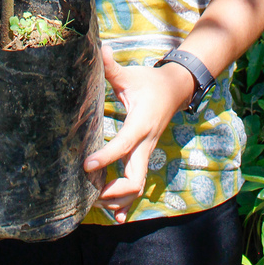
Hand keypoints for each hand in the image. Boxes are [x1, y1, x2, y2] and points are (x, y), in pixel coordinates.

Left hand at [83, 45, 193, 223]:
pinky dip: (127, 202)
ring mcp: (147, 153)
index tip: (87, 165)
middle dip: (114, 191)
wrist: (176, 91)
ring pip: (137, 187)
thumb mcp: (131, 75)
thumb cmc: (149, 82)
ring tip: (96, 204)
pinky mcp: (145, 157)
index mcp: (140, 124)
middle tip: (90, 194)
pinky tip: (115, 216)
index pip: (124, 146)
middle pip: (135, 178)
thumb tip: (100, 48)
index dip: (106, 158)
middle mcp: (145, 143)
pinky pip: (138, 185)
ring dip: (119, 199)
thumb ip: (112, 67)